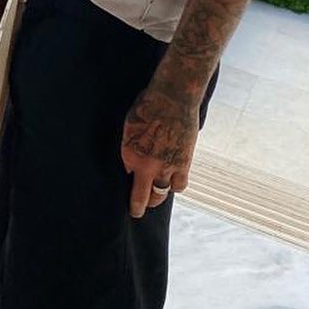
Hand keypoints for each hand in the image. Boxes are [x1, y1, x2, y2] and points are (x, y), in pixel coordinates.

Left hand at [121, 86, 199, 217]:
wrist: (172, 98)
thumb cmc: (148, 105)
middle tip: (136, 210)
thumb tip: (131, 159)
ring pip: (160, 196)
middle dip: (137, 206)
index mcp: (129, 155)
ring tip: (154, 198)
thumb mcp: (129, 124)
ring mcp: (165, 168)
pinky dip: (175, 185)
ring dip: (156, 198)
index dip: (127, 179)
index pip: (126, 178)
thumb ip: (130, 145)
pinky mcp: (183, 165)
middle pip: (141, 198)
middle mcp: (146, 167)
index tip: (128, 182)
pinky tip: (172, 182)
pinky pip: (179, 186)